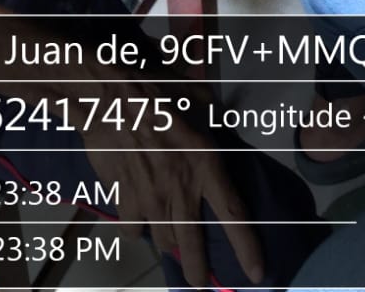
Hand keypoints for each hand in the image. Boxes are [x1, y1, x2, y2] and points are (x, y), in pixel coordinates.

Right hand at [84, 110, 261, 287]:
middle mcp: (179, 188)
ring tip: (171, 237)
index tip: (257, 273)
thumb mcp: (196, 95)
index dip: (247, 248)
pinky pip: (134, 229)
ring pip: (163, 240)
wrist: (107, 99)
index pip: (233, 214)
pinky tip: (140, 214)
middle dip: (198, 271)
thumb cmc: (154, 91)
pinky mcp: (124, 202)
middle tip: (200, 283)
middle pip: (193, 245)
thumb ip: (213, 115)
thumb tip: (222, 121)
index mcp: (205, 162)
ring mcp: (150, 200)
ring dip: (169, 241)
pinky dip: (138, 226)